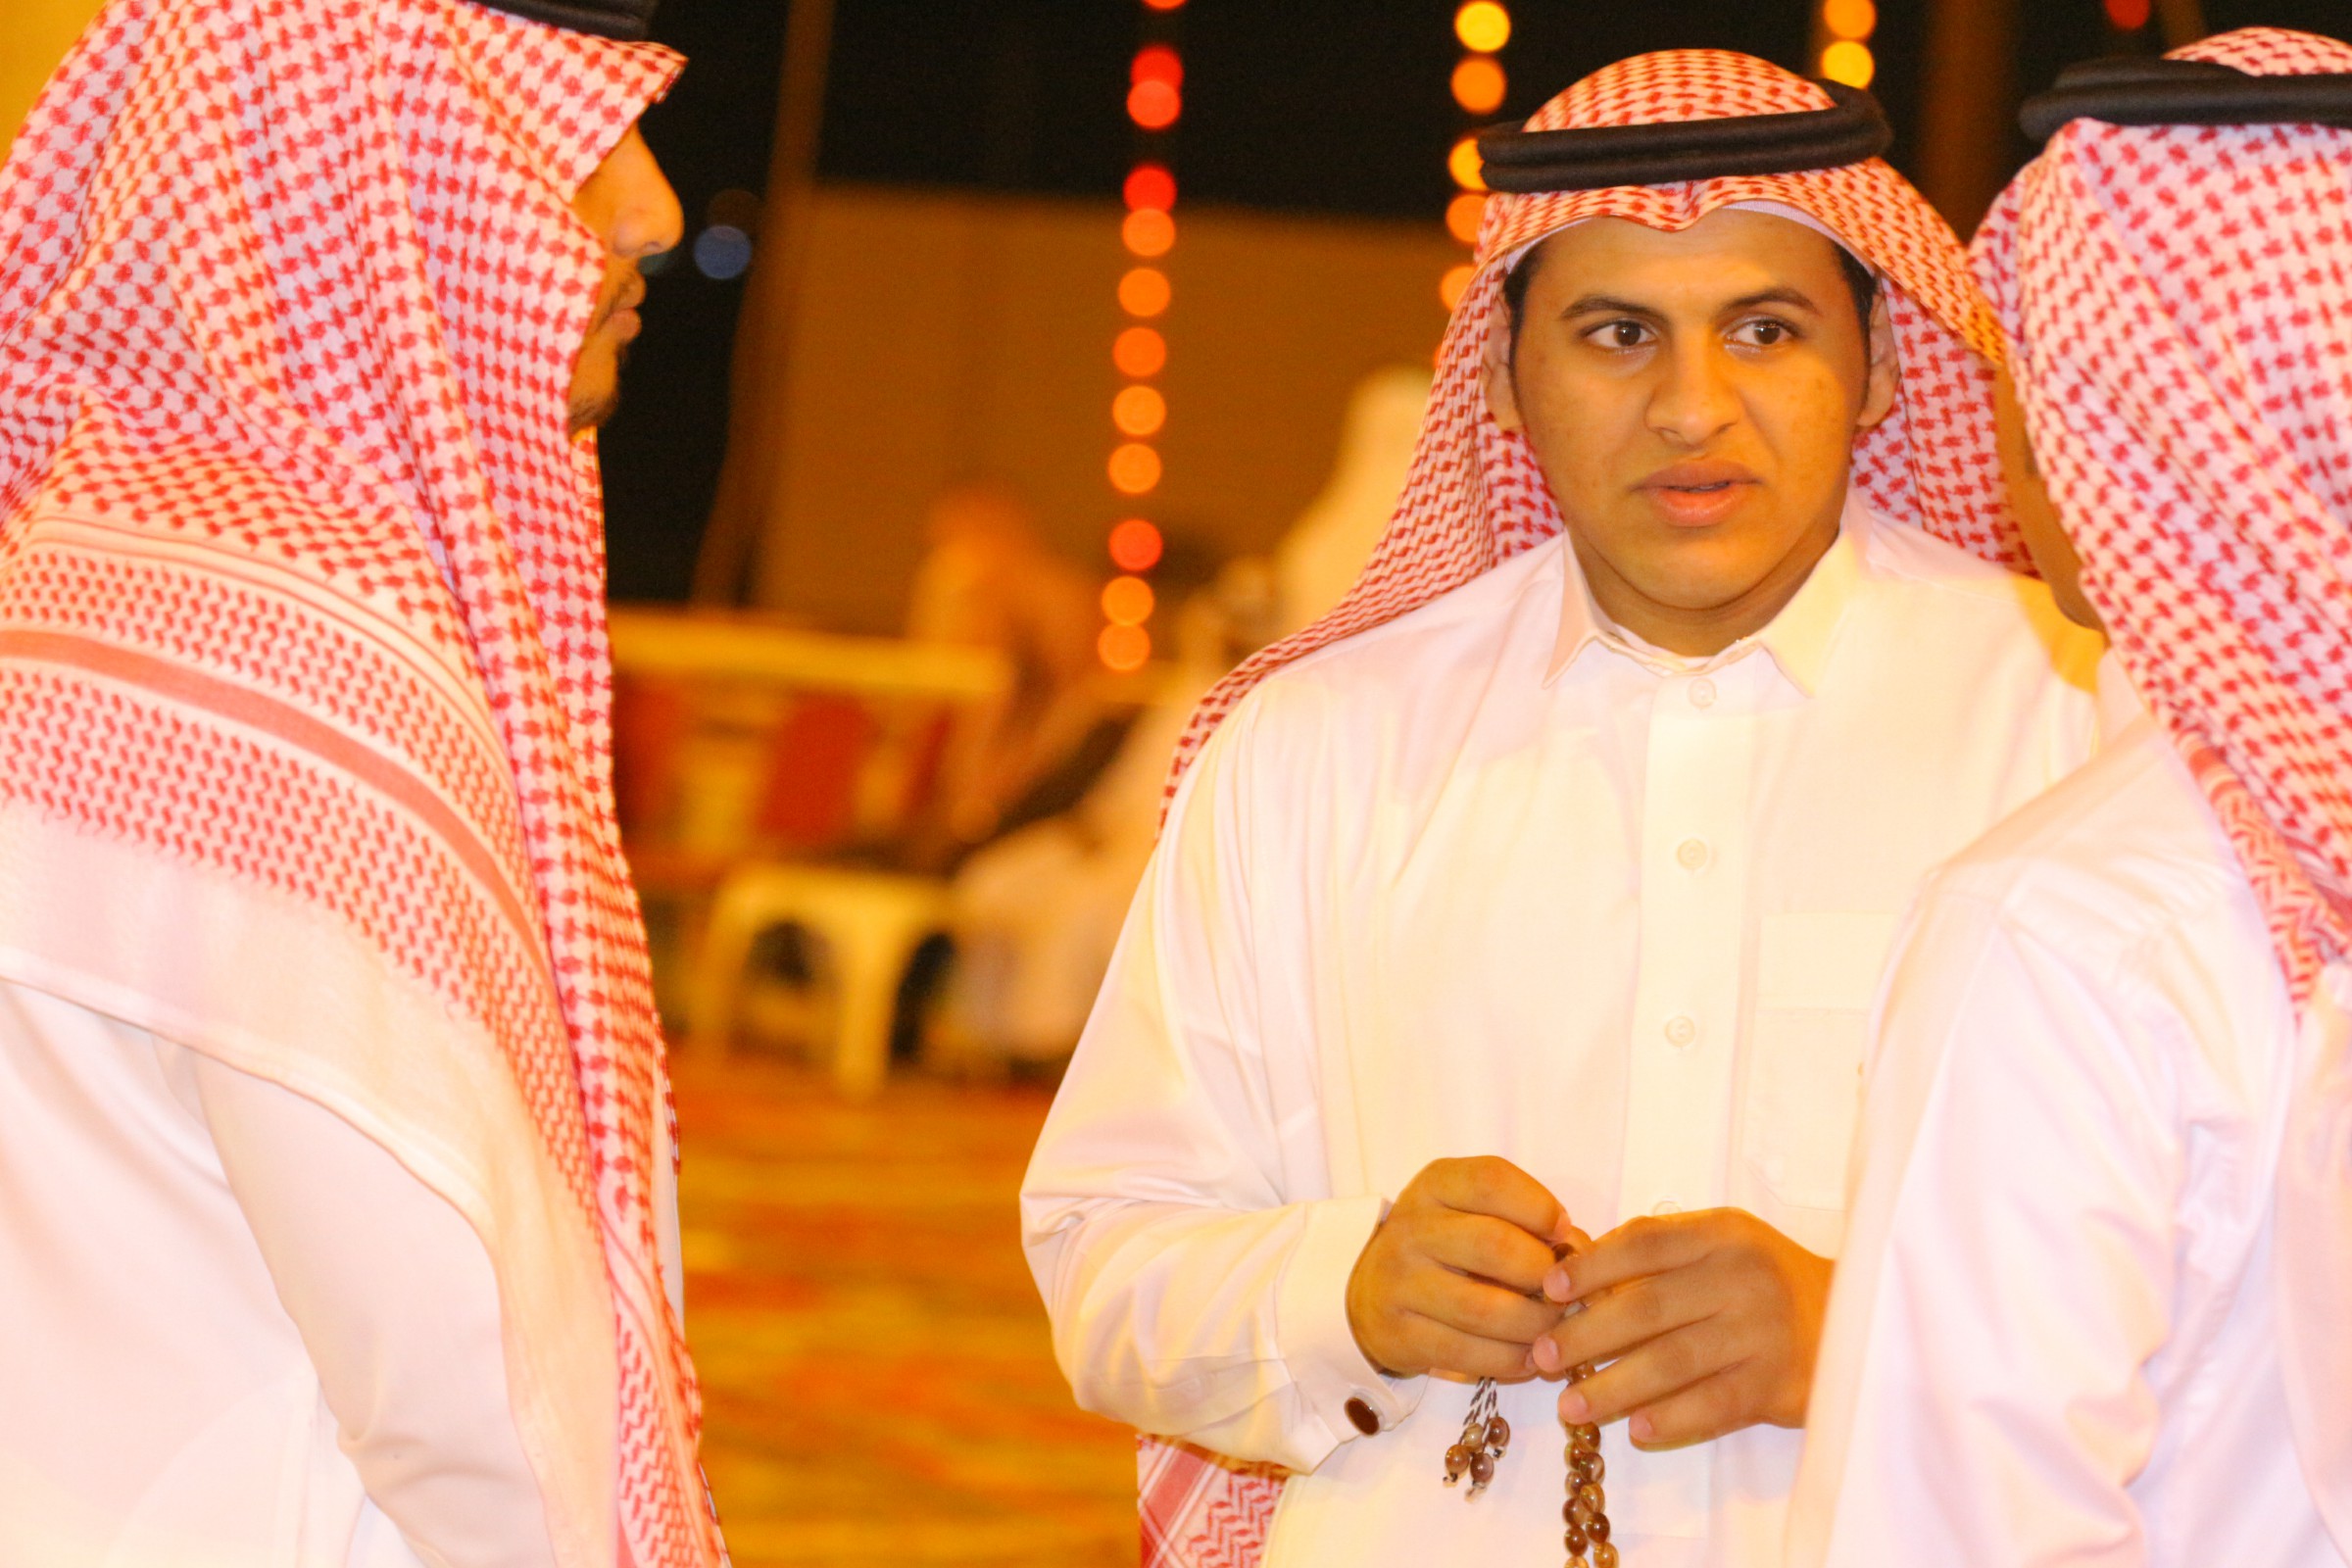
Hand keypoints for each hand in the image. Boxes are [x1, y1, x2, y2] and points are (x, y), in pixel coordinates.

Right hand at [1345, 1156, 1583, 1381]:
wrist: (1368, 1293)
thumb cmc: (1444, 1247)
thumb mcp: (1472, 1213)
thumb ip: (1527, 1222)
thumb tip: (1583, 1257)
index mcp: (1435, 1186)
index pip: (1491, 1181)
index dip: (1539, 1207)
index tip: (1564, 1232)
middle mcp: (1412, 1229)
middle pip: (1494, 1245)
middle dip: (1545, 1274)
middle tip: (1565, 1292)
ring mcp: (1401, 1284)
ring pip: (1485, 1310)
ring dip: (1535, 1325)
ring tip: (1554, 1329)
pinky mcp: (1399, 1335)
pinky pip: (1468, 1355)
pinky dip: (1511, 1360)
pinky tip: (1529, 1356)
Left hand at [1530, 1208, 1831, 1446]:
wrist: (1858, 1320)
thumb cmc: (1766, 1278)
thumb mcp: (1723, 1242)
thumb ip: (1660, 1249)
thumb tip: (1574, 1267)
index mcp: (1723, 1234)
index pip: (1645, 1243)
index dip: (1591, 1266)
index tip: (1548, 1291)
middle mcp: (1743, 1278)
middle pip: (1648, 1308)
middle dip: (1586, 1335)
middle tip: (1542, 1358)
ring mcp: (1764, 1333)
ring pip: (1673, 1363)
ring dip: (1615, 1387)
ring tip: (1571, 1407)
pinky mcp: (1780, 1385)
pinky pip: (1714, 1406)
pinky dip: (1671, 1419)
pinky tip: (1635, 1430)